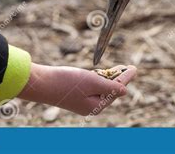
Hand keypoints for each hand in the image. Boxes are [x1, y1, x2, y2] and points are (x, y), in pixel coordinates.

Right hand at [18, 64, 136, 115]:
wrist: (41, 83)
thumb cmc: (67, 81)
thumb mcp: (92, 81)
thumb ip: (110, 86)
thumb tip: (124, 92)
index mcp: (96, 106)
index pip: (116, 89)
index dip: (125, 77)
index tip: (134, 68)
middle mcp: (90, 106)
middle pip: (110, 90)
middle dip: (118, 78)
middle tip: (128, 67)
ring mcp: (82, 101)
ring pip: (101, 87)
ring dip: (109, 77)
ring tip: (118, 68)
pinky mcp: (75, 94)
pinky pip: (91, 87)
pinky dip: (98, 78)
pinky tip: (101, 72)